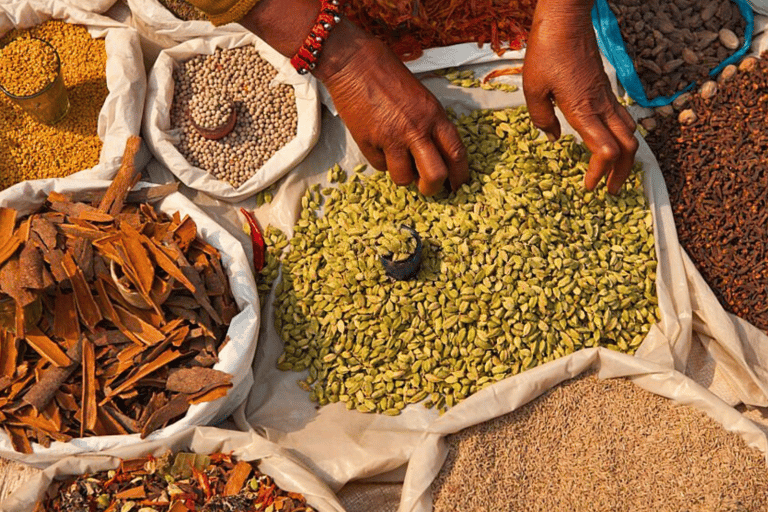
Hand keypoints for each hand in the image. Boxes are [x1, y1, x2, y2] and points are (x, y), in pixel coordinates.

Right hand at [317, 22, 468, 195]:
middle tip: (428, 189)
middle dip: (432, 188)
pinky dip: (381, 162)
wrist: (356, 64)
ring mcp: (391, 138)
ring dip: (403, 176)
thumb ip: (431, 126)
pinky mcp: (368, 143)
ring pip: (403, 178)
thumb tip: (434, 156)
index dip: (460, 175)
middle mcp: (416, 129)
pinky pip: (380, 166)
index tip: (457, 185)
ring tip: (398, 161)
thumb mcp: (422, 99)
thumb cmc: (390, 77)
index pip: (456, 153)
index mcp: (434, 116)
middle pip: (434, 175)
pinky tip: (379, 146)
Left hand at [523, 0, 637, 194]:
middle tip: (611, 190)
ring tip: (614, 172)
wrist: (566, 20)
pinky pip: (622, 118)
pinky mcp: (605, 89)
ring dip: (626, 156)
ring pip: (630, 132)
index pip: (604, 151)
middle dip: (622, 173)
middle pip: (627, 147)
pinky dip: (621, 138)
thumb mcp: (532, 89)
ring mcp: (607, 96)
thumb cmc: (546, 51)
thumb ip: (542, 119)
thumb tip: (555, 138)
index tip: (589, 187)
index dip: (599, 173)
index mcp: (583, 110)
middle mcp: (601, 106)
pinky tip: (609, 143)